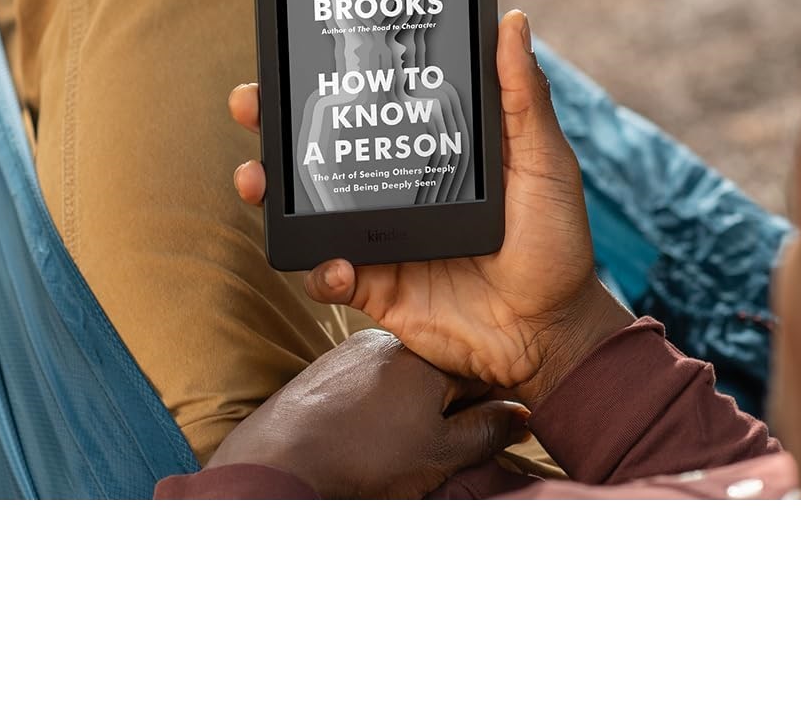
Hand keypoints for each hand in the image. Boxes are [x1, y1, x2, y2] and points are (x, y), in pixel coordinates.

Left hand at [205, 329, 530, 498]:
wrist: (278, 457)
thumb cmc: (363, 456)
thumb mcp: (440, 452)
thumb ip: (488, 431)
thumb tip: (522, 416)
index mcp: (428, 356)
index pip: (481, 372)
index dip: (490, 407)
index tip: (488, 434)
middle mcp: (392, 341)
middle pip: (442, 372)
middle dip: (450, 408)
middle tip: (438, 448)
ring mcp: (355, 349)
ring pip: (406, 378)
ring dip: (414, 406)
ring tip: (395, 446)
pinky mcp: (327, 365)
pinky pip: (372, 381)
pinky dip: (379, 405)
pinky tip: (366, 434)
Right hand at [230, 11, 630, 405]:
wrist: (550, 332)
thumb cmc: (555, 243)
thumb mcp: (544, 162)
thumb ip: (522, 98)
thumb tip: (510, 21)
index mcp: (432, 152)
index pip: (372, 105)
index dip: (330, 79)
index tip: (299, 50)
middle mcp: (398, 190)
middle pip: (324, 150)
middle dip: (277, 126)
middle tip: (252, 104)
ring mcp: (382, 239)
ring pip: (310, 209)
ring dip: (273, 192)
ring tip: (256, 179)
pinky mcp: (375, 287)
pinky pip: (328, 274)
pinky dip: (319, 268)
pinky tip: (335, 263)